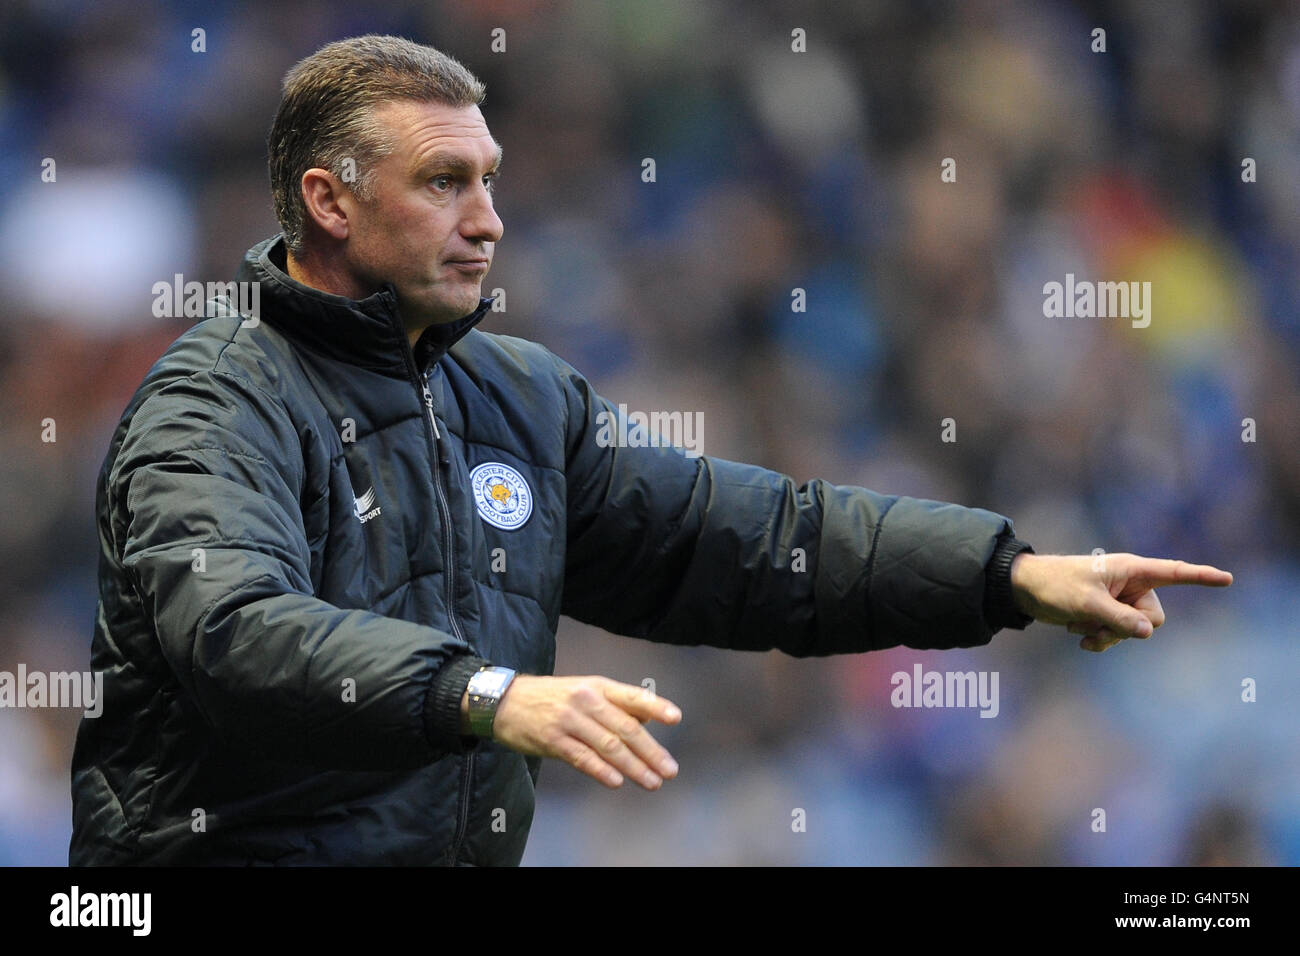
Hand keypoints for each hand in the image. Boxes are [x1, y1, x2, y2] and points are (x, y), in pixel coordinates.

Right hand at [487, 675, 681, 789]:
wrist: (506, 701)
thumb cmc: (552, 698)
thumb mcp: (584, 691)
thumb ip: (615, 706)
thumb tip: (648, 723)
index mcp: (597, 686)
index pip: (632, 696)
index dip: (655, 706)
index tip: (676, 718)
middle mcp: (586, 701)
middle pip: (625, 728)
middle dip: (651, 751)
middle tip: (669, 769)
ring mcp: (569, 720)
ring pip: (608, 746)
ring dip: (633, 766)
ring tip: (652, 781)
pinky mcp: (553, 740)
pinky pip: (582, 758)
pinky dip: (602, 771)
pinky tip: (618, 781)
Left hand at [1010, 552, 1232, 652]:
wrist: (1026, 590)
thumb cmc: (1055, 586)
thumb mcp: (1087, 603)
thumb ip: (1119, 619)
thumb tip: (1149, 632)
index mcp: (1131, 570)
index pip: (1173, 572)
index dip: (1201, 576)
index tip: (1227, 579)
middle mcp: (1130, 584)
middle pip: (1152, 618)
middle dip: (1126, 628)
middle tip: (1096, 622)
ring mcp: (1119, 601)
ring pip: (1134, 632)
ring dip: (1108, 635)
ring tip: (1081, 627)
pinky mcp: (1107, 614)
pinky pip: (1117, 636)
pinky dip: (1100, 639)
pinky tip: (1078, 634)